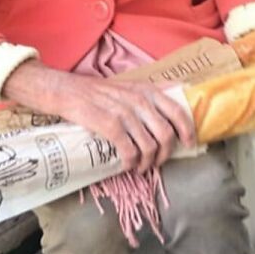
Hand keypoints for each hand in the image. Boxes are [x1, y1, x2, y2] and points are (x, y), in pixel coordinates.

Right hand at [3, 61, 194, 172]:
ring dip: (147, 163)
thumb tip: (177, 92)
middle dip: (165, 154)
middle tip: (156, 162)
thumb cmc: (98, 92)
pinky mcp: (109, 125)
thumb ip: (150, 93)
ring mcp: (125, 113)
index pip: (177, 111)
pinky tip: (127, 166)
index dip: (187, 131)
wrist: (66, 91)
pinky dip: (131, 164)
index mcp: (147, 90)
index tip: (188, 145)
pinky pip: (130, 152)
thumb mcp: (128, 86)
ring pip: (150, 147)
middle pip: (166, 135)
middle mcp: (139, 100)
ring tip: (140, 167)